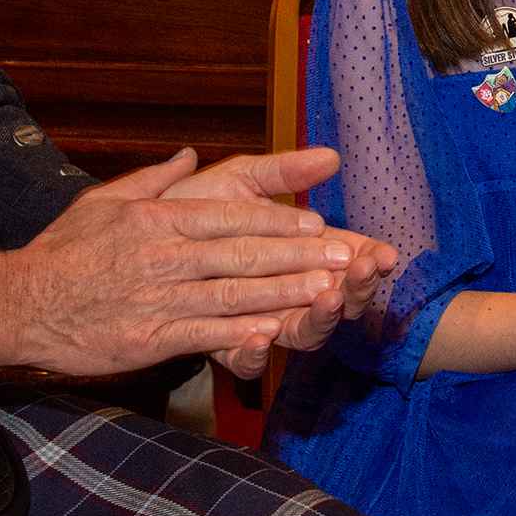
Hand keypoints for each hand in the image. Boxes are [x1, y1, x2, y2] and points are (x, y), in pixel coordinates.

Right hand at [0, 149, 360, 375]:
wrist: (17, 304)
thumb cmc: (63, 250)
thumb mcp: (105, 199)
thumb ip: (154, 178)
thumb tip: (189, 154)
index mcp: (157, 218)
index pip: (230, 217)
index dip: (279, 221)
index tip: (318, 224)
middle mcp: (162, 255)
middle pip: (242, 254)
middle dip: (299, 256)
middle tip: (343, 257)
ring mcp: (157, 298)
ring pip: (232, 294)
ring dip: (284, 293)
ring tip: (326, 292)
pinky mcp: (148, 338)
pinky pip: (202, 333)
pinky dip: (239, 332)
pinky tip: (274, 331)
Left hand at [155, 147, 402, 373]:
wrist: (129, 238)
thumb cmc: (188, 206)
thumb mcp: (239, 179)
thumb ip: (284, 172)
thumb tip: (332, 156)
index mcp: (296, 254)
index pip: (346, 262)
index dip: (369, 259)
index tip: (386, 253)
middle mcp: (285, 292)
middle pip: (336, 302)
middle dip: (357, 289)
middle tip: (364, 273)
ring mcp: (257, 320)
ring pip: (302, 333)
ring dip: (320, 317)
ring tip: (328, 297)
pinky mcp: (220, 344)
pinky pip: (245, 360)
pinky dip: (257, 349)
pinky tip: (264, 332)